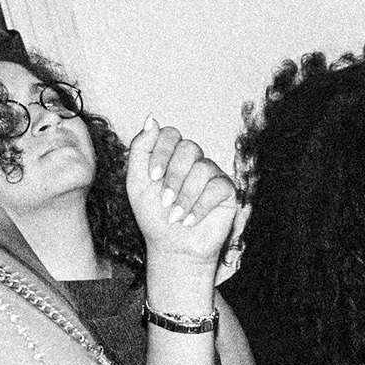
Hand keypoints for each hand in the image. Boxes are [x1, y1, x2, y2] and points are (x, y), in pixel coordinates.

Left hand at [125, 119, 238, 267]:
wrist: (172, 247)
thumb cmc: (153, 216)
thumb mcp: (137, 182)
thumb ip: (141, 149)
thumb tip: (151, 116)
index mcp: (171, 155)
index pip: (170, 134)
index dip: (162, 153)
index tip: (153, 178)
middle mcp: (193, 160)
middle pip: (189, 148)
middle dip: (174, 177)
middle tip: (165, 201)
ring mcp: (212, 174)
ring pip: (203, 169)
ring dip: (185, 196)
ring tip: (176, 217)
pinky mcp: (227, 191)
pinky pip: (218, 187)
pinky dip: (200, 207)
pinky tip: (190, 221)